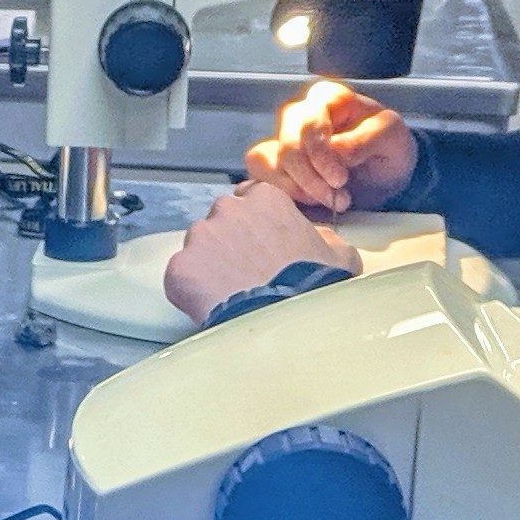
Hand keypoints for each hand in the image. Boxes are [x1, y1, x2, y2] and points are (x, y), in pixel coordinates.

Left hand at [162, 180, 362, 323]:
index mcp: (265, 199)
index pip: (250, 198)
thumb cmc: (314, 286)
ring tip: (229, 292)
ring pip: (197, 247)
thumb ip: (323, 237)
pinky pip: (180, 277)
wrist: (286, 321)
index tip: (259, 242)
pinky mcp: (179, 269)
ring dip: (209, 265)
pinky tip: (211, 306)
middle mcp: (227, 210)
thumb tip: (320, 240)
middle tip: (245, 271)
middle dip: (229, 242)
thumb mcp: (340, 254)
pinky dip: (190, 290)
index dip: (255, 223)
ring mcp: (199, 238)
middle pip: (220, 220)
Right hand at [245, 81, 417, 216]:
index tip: (340, 179)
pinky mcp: (276, 165)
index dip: (320, 153)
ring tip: (329, 200)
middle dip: (310, 178)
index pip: (310, 121)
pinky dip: (282, 193)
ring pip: (266, 161)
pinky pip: (260, 177)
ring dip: (296, 188)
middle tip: (337, 197)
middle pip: (287, 145)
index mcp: (328, 99)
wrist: (386, 174)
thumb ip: (363, 139)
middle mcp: (301, 116)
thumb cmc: (388, 147)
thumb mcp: (390, 136)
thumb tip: (334, 152)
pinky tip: (309, 202)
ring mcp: (285, 140)